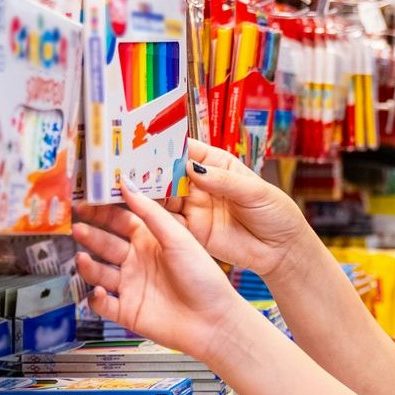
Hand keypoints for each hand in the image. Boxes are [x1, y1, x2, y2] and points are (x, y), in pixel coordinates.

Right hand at [73, 182, 254, 362]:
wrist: (214, 322)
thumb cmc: (204, 278)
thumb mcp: (178, 238)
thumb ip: (150, 212)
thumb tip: (127, 183)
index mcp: (150, 240)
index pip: (120, 220)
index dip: (101, 211)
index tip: (84, 201)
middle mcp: (138, 261)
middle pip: (105, 244)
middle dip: (90, 236)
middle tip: (76, 227)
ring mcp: (130, 286)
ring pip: (99, 273)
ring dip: (88, 266)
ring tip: (83, 259)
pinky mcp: (127, 311)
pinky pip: (102, 304)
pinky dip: (95, 298)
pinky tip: (98, 291)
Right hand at [75, 139, 309, 276]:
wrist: (282, 252)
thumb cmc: (276, 214)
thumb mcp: (254, 192)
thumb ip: (223, 181)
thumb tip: (193, 167)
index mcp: (214, 165)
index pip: (182, 150)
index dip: (160, 146)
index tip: (136, 142)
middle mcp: (198, 184)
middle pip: (163, 174)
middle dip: (140, 172)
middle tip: (114, 169)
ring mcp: (192, 209)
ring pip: (158, 199)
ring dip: (137, 197)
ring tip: (112, 193)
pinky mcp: (190, 234)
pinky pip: (164, 225)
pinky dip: (147, 221)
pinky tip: (128, 218)